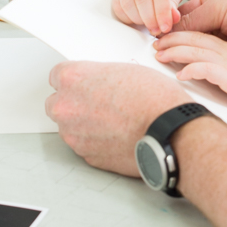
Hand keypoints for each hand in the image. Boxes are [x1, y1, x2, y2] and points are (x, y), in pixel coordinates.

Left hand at [45, 61, 187, 172]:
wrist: (169, 131)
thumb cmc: (154, 100)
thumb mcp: (125, 70)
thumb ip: (100, 77)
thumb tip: (97, 85)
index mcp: (73, 79)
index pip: (56, 75)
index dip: (74, 80)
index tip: (83, 83)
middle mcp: (66, 107)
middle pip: (57, 103)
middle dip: (74, 102)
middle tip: (98, 103)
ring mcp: (73, 134)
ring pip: (69, 127)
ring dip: (84, 124)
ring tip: (113, 122)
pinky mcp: (86, 156)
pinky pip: (84, 145)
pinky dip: (96, 142)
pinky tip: (116, 136)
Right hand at [113, 0, 185, 35]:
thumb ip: (175, 2)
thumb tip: (172, 17)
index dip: (162, 12)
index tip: (165, 27)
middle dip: (150, 19)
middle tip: (157, 30)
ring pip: (127, 2)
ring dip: (138, 19)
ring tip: (149, 26)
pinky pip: (117, 5)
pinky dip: (126, 17)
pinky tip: (137, 21)